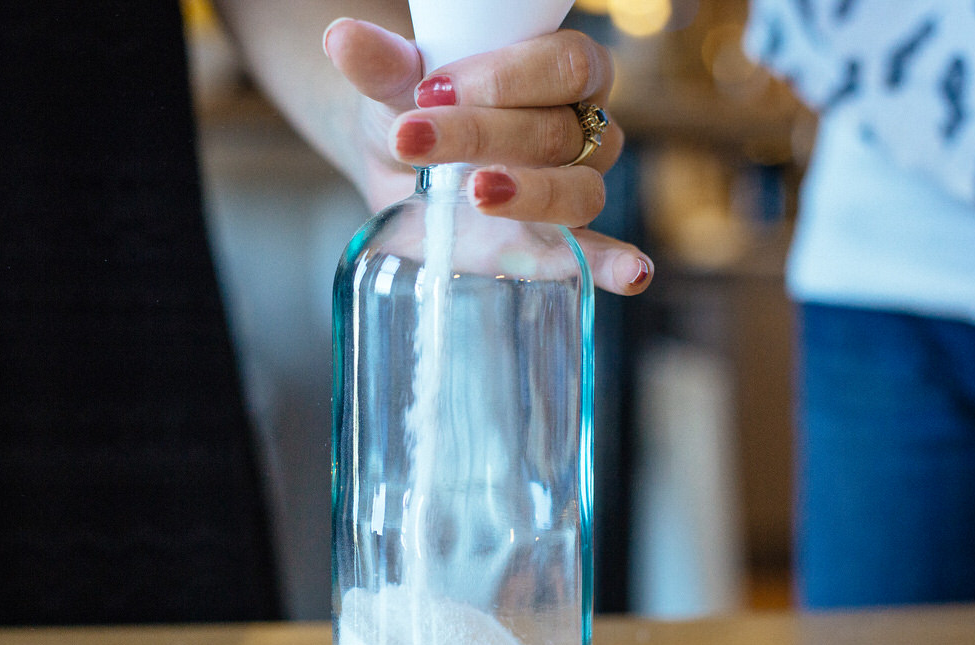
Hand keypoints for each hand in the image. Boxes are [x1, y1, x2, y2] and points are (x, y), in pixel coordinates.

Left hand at [323, 18, 651, 295]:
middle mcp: (584, 127)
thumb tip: (343, 38)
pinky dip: (615, 265)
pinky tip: (631, 276)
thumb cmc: (418, 106)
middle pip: (558, 131)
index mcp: (564, 69)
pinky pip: (597, 253)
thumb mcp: (396, 83)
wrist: (402, 159)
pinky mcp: (559, 242)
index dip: (507, 76)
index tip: (433, 86)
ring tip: (475, 193)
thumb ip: (383, 63)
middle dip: (484, 133)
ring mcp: (577, 186)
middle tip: (414, 137)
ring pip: (578, 189)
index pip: (564, 64)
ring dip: (529, 193)